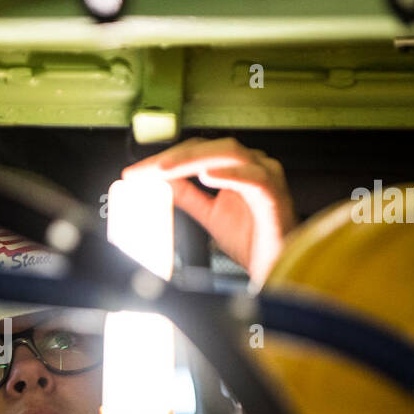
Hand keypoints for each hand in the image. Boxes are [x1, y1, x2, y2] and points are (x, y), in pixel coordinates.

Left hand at [121, 136, 296, 284]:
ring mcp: (266, 176)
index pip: (196, 152)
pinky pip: (254, 178)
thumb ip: (188, 197)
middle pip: (209, 147)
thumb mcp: (210, 215)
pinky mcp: (274, 195)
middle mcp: (252, 165)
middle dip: (172, 158)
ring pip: (229, 153)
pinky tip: (207, 175)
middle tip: (142, 172)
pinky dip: (231, 174)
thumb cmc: (255, 239)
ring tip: (165, 170)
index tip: (135, 174)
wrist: (279, 266)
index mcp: (237, 168)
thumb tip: (162, 184)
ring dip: (193, 160)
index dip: (164, 159)